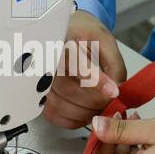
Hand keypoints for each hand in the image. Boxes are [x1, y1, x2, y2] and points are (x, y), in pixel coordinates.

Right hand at [43, 10, 127, 128]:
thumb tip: (116, 91)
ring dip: (87, 112)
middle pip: (70, 91)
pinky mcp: (39, 97)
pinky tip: (85, 110)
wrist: (66, 34)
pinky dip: (74, 119)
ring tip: (100, 104)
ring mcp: (39, 80)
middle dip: (97, 100)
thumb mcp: (105, 41)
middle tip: (111, 98)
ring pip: (62, 106)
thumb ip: (114, 65)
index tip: (113, 92)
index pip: (76, 65)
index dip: (96, 81)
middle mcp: (45, 62)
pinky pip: (55, 115)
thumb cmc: (84, 35)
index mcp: (61, 42)